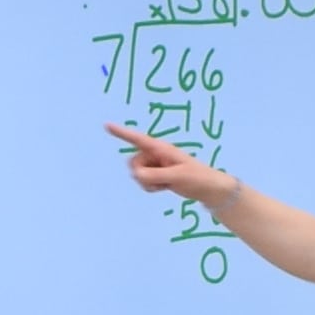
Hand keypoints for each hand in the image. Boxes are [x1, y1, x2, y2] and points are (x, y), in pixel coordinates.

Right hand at [104, 121, 240, 207]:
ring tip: (167, 183)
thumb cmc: (196, 177)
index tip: (106, 125)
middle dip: (142, 175)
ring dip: (148, 183)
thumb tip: (136, 175)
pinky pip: (142, 182)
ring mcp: (154, 165)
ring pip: (137, 175)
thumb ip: (155, 175)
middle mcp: (154, 154)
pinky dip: (151, 188)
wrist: (207, 188)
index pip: (137, 139)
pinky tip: (166, 187)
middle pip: (133, 164)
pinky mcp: (156, 175)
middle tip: (162, 179)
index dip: (121, 132)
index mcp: (160, 148)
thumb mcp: (177, 176)